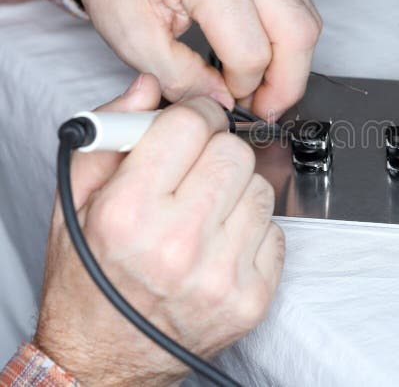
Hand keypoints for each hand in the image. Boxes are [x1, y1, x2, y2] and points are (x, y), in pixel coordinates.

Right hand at [35, 74, 284, 385]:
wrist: (105, 356)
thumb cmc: (89, 279)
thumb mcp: (76, 201)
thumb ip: (110, 135)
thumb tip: (149, 88)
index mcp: (129, 213)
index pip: (191, 124)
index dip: (193, 115)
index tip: (191, 125)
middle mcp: (178, 245)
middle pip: (235, 152)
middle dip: (217, 151)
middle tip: (197, 172)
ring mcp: (221, 275)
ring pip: (262, 188)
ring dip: (238, 192)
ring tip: (206, 215)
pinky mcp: (252, 298)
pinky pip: (277, 232)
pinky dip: (254, 231)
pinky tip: (222, 245)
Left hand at [59, 0, 321, 118]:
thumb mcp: (132, 40)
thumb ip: (182, 79)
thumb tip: (224, 103)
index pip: (252, 52)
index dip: (242, 88)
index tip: (225, 99)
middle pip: (298, 33)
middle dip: (287, 82)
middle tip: (266, 106)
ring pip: (307, 19)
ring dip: (293, 61)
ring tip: (265, 83)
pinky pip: (297, 3)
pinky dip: (288, 37)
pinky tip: (265, 54)